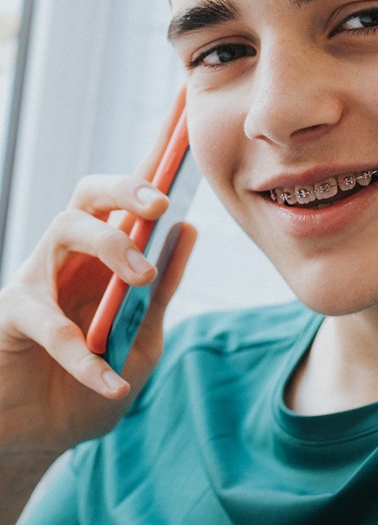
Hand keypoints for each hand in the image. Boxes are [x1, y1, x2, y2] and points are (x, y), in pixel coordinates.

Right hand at [0, 105, 195, 472]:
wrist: (45, 433)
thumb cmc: (98, 376)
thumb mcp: (143, 334)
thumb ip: (164, 286)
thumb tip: (188, 229)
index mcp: (109, 252)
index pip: (130, 196)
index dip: (153, 155)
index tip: (183, 115)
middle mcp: (71, 254)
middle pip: (89, 193)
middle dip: (125, 187)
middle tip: (162, 204)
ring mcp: (37, 279)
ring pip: (64, 228)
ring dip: (109, 245)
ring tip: (142, 277)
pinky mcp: (12, 316)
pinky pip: (48, 323)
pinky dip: (84, 356)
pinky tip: (111, 381)